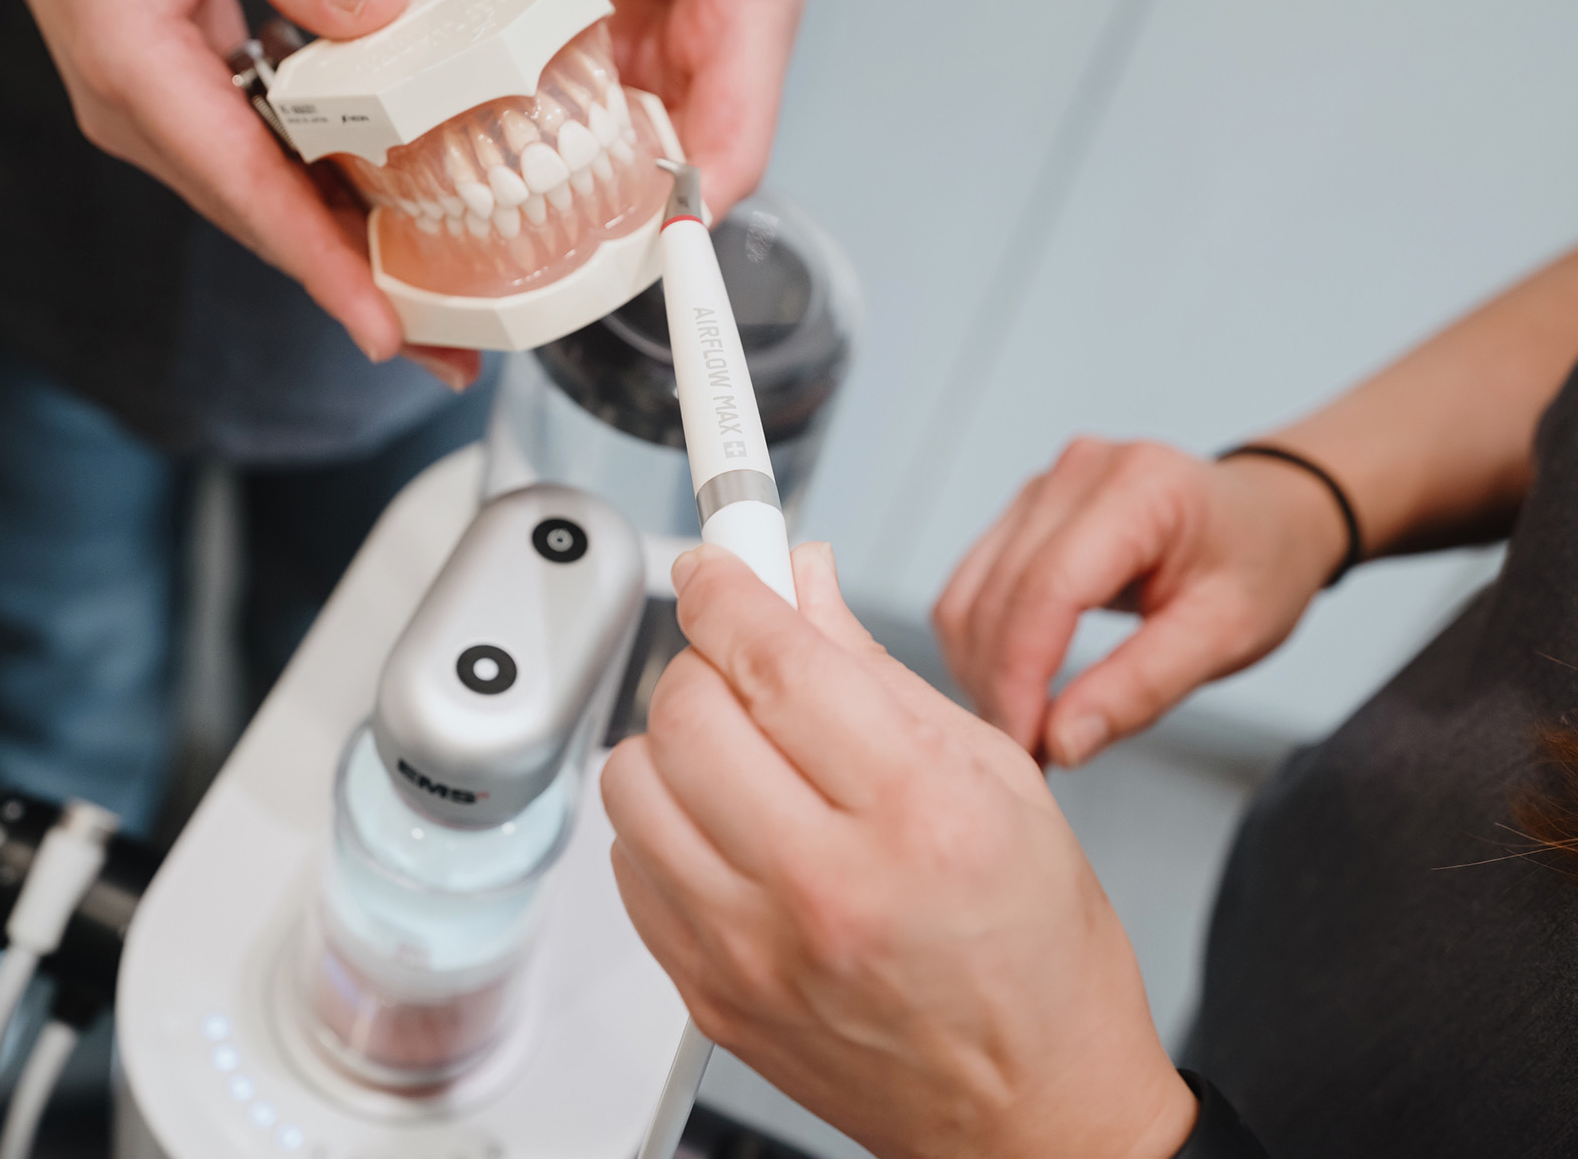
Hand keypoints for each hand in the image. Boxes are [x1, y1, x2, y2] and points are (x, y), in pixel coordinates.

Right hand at [0, 0, 461, 371]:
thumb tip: (384, 16)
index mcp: (136, 72)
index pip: (247, 193)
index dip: (322, 267)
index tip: (381, 330)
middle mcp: (143, 119)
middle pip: (266, 227)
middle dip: (356, 292)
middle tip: (446, 354)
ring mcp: (159, 124)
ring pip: (268, 209)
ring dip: (349, 259)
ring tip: (437, 313)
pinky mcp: (183, 112)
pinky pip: (263, 172)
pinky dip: (325, 202)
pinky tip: (391, 223)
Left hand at [486, 0, 838, 217]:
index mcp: (749, 19)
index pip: (737, 146)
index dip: (697, 208)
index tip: (649, 246)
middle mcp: (721, 52)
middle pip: (684, 164)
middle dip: (624, 209)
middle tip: (543, 234)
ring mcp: (683, 51)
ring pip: (641, 139)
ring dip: (587, 170)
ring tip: (512, 195)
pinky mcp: (649, 36)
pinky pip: (610, 96)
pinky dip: (567, 118)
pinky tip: (511, 129)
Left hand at [603, 543, 1196, 1158]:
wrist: (1032, 1113)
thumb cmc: (1038, 957)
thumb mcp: (997, 778)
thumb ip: (876, 669)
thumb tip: (802, 582)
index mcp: (916, 815)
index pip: (774, 658)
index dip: (730, 585)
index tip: (718, 563)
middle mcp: (824, 886)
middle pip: (687, 710)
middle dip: (709, 660)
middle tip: (748, 666)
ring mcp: (753, 950)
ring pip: (633, 781)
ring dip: (674, 741)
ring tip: (738, 756)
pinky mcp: (709, 994)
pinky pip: (628, 863)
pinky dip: (663, 823)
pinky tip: (725, 829)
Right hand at [934, 438, 1347, 767]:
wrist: (1265, 517)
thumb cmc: (1258, 567)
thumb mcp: (1226, 637)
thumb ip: (1142, 689)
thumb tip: (1060, 743)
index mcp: (1140, 489)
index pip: (1046, 590)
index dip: (1021, 678)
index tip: (1025, 749)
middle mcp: (1077, 473)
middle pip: (998, 595)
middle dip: (1000, 686)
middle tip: (1030, 757)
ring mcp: (1040, 487)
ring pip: (968, 595)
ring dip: (982, 672)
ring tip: (1026, 728)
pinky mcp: (1020, 511)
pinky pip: (970, 588)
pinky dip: (983, 648)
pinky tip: (1015, 689)